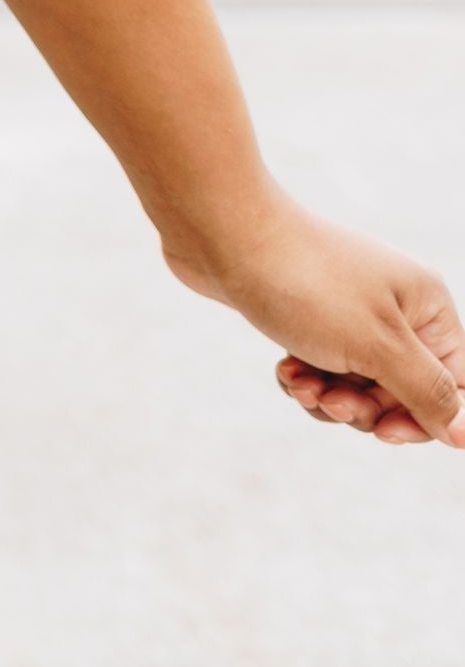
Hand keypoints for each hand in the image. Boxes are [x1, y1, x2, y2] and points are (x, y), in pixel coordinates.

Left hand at [167, 190, 464, 446]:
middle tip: (331, 400)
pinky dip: (304, 379)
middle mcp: (396, 309)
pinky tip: (284, 368)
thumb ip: (428, 391)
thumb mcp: (378, 346)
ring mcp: (351, 314)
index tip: (385, 432)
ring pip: (358, 389)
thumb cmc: (309, 285)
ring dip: (329, 398)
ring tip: (300, 381)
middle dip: (365, 409)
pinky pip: (322, 372)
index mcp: (427, 307)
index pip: (454, 385)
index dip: (426, 418)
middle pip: (403, 393)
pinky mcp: (310, 320)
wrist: (224, 234)